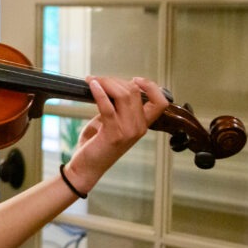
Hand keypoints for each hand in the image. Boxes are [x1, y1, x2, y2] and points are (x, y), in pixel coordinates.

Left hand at [65, 76, 169, 192]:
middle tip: (100, 80)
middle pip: (135, 92)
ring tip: (93, 81)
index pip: (161, 103)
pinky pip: (107, 106)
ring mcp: (128, 131)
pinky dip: (99, 92)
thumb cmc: (97, 144)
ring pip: (123, 95)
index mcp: (142, 124)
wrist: (87, 167)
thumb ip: (117, 106)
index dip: (151, 87)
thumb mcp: (112, 123)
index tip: (135, 80)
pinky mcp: (113, 133)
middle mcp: (139, 127)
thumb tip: (111, 85)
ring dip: (106, 83)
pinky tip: (91, 85)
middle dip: (115, 81)